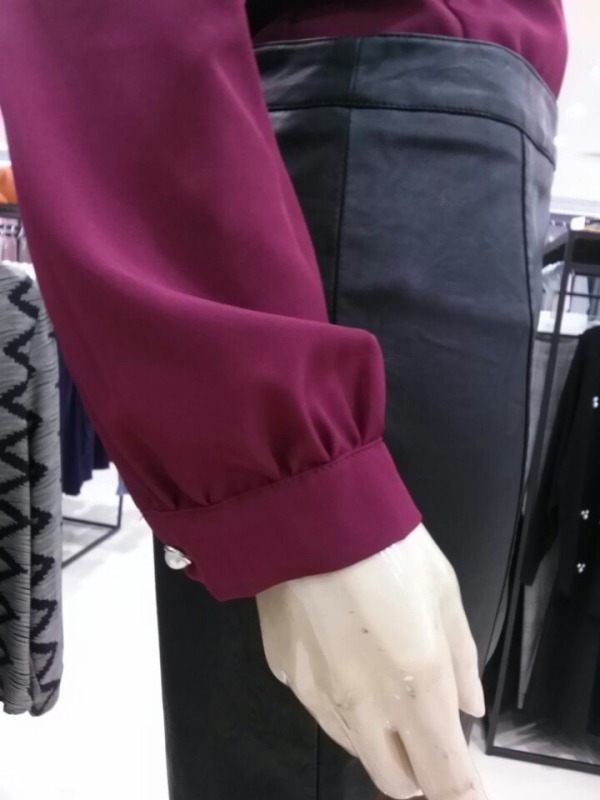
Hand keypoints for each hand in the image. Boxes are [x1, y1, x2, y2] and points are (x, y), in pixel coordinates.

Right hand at [256, 524, 486, 799]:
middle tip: (427, 736)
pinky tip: (342, 655)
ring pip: (355, 748)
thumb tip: (469, 706)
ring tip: (385, 688)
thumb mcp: (443, 590)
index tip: (463, 784)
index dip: (459, 790)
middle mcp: (367, 706)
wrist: (304, 512)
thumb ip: (463, 657)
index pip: (445, 777)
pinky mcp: (285, 674)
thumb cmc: (385, 544)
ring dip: (379, 739)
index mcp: (418, 686)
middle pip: (396, 781)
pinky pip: (321, 708)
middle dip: (418, 772)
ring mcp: (318, 695)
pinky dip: (342, 702)